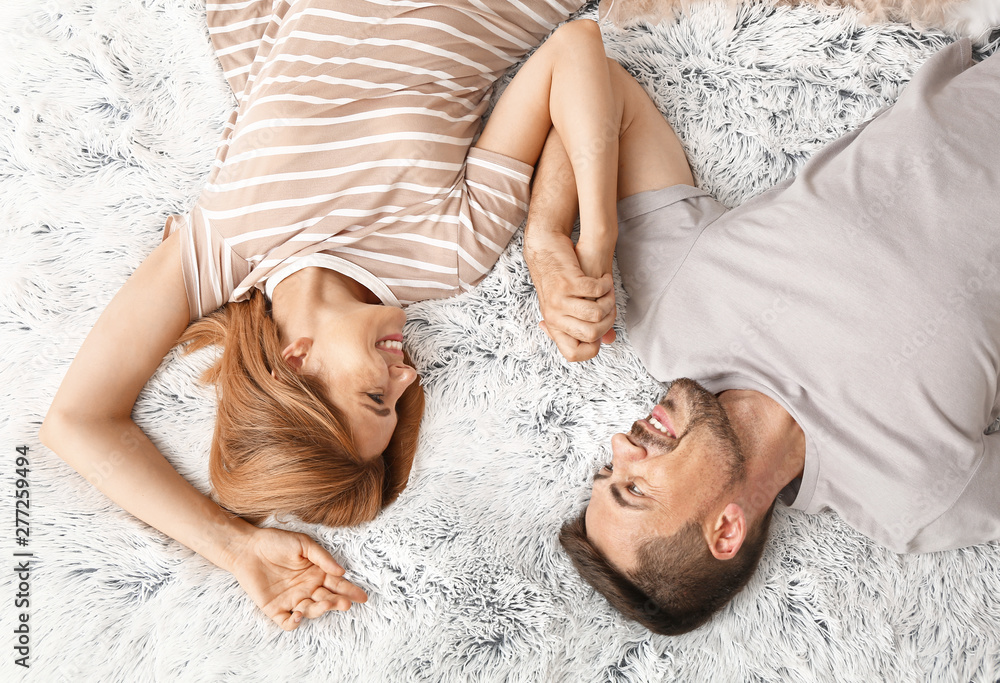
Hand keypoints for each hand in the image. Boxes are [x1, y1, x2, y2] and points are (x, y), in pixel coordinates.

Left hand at [225, 526, 367, 630]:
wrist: (247, 547)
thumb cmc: (276, 542)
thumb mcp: (303, 544)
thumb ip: (322, 558)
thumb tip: (341, 572)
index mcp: (316, 573)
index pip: (337, 585)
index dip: (350, 591)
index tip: (362, 596)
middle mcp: (307, 589)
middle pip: (327, 599)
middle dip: (337, 602)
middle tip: (345, 603)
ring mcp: (291, 599)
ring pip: (311, 611)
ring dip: (320, 610)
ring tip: (325, 604)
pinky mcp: (274, 608)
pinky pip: (287, 622)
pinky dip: (294, 623)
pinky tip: (298, 614)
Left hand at [525, 229, 616, 361]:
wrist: (544, 246)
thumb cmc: (560, 277)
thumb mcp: (569, 304)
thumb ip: (586, 322)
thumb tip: (607, 341)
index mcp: (554, 325)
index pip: (573, 354)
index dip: (592, 349)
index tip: (600, 332)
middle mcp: (554, 316)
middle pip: (592, 335)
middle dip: (608, 321)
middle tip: (610, 306)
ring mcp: (558, 300)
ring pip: (596, 315)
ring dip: (609, 302)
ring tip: (608, 292)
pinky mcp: (567, 282)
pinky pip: (596, 292)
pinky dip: (605, 285)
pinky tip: (604, 279)